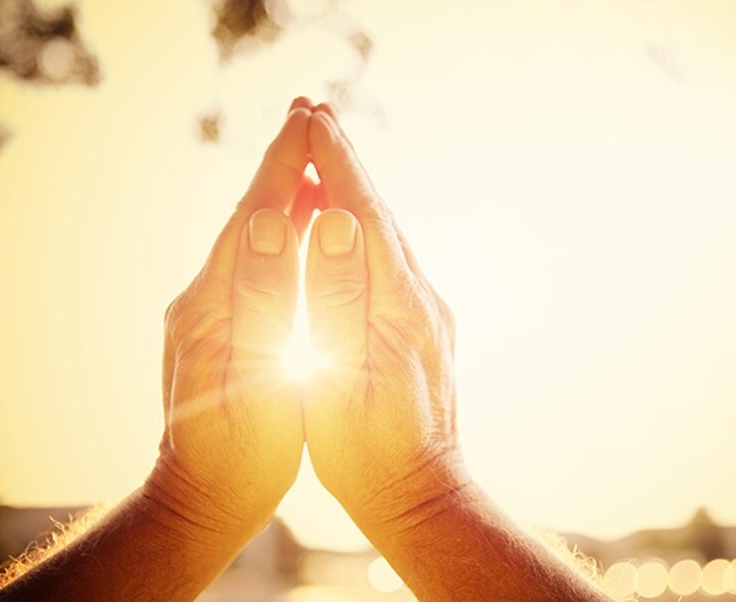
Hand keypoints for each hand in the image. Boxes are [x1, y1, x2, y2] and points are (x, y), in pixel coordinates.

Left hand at [143, 101, 316, 539]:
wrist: (202, 498)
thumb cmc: (239, 453)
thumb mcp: (253, 378)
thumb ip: (261, 298)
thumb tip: (272, 220)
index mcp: (212, 304)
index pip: (254, 215)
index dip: (285, 165)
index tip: (312, 119)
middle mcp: (203, 297)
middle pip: (250, 215)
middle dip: (283, 165)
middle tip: (313, 117)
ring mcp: (208, 310)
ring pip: (252, 237)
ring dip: (282, 193)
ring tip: (312, 158)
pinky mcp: (219, 325)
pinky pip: (254, 262)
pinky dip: (280, 231)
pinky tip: (299, 224)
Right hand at [302, 108, 467, 532]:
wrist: (422, 495)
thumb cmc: (369, 453)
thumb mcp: (342, 381)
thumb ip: (339, 300)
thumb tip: (339, 222)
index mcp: (399, 307)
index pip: (364, 214)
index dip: (336, 163)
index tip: (309, 118)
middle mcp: (421, 300)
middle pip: (380, 215)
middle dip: (347, 162)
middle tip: (316, 115)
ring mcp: (426, 314)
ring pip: (387, 236)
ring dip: (357, 192)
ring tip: (327, 155)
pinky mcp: (423, 328)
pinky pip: (389, 263)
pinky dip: (365, 230)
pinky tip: (350, 227)